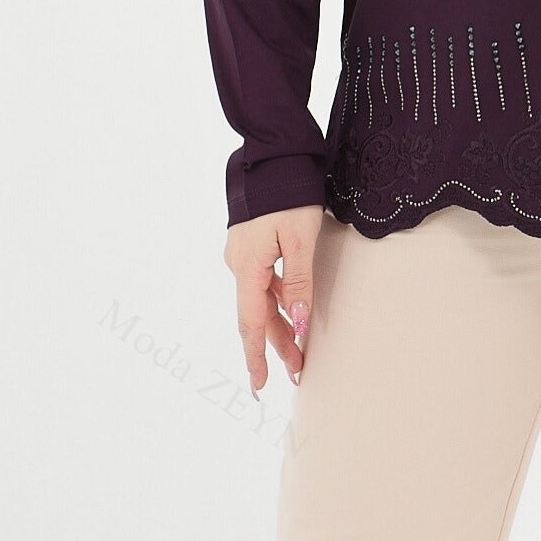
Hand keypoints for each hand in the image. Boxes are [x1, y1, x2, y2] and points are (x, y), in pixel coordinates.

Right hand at [223, 203, 324, 400]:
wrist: (273, 153)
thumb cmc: (290, 192)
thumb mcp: (301, 237)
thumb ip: (298, 282)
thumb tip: (298, 323)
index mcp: (248, 266)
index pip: (251, 323)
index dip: (256, 356)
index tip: (258, 386)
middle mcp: (239, 263)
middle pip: (257, 314)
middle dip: (276, 345)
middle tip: (297, 372)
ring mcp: (242, 252)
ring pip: (260, 298)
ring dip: (278, 323)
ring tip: (298, 350)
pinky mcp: (250, 242)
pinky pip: (261, 280)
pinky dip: (275, 299)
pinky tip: (289, 307)